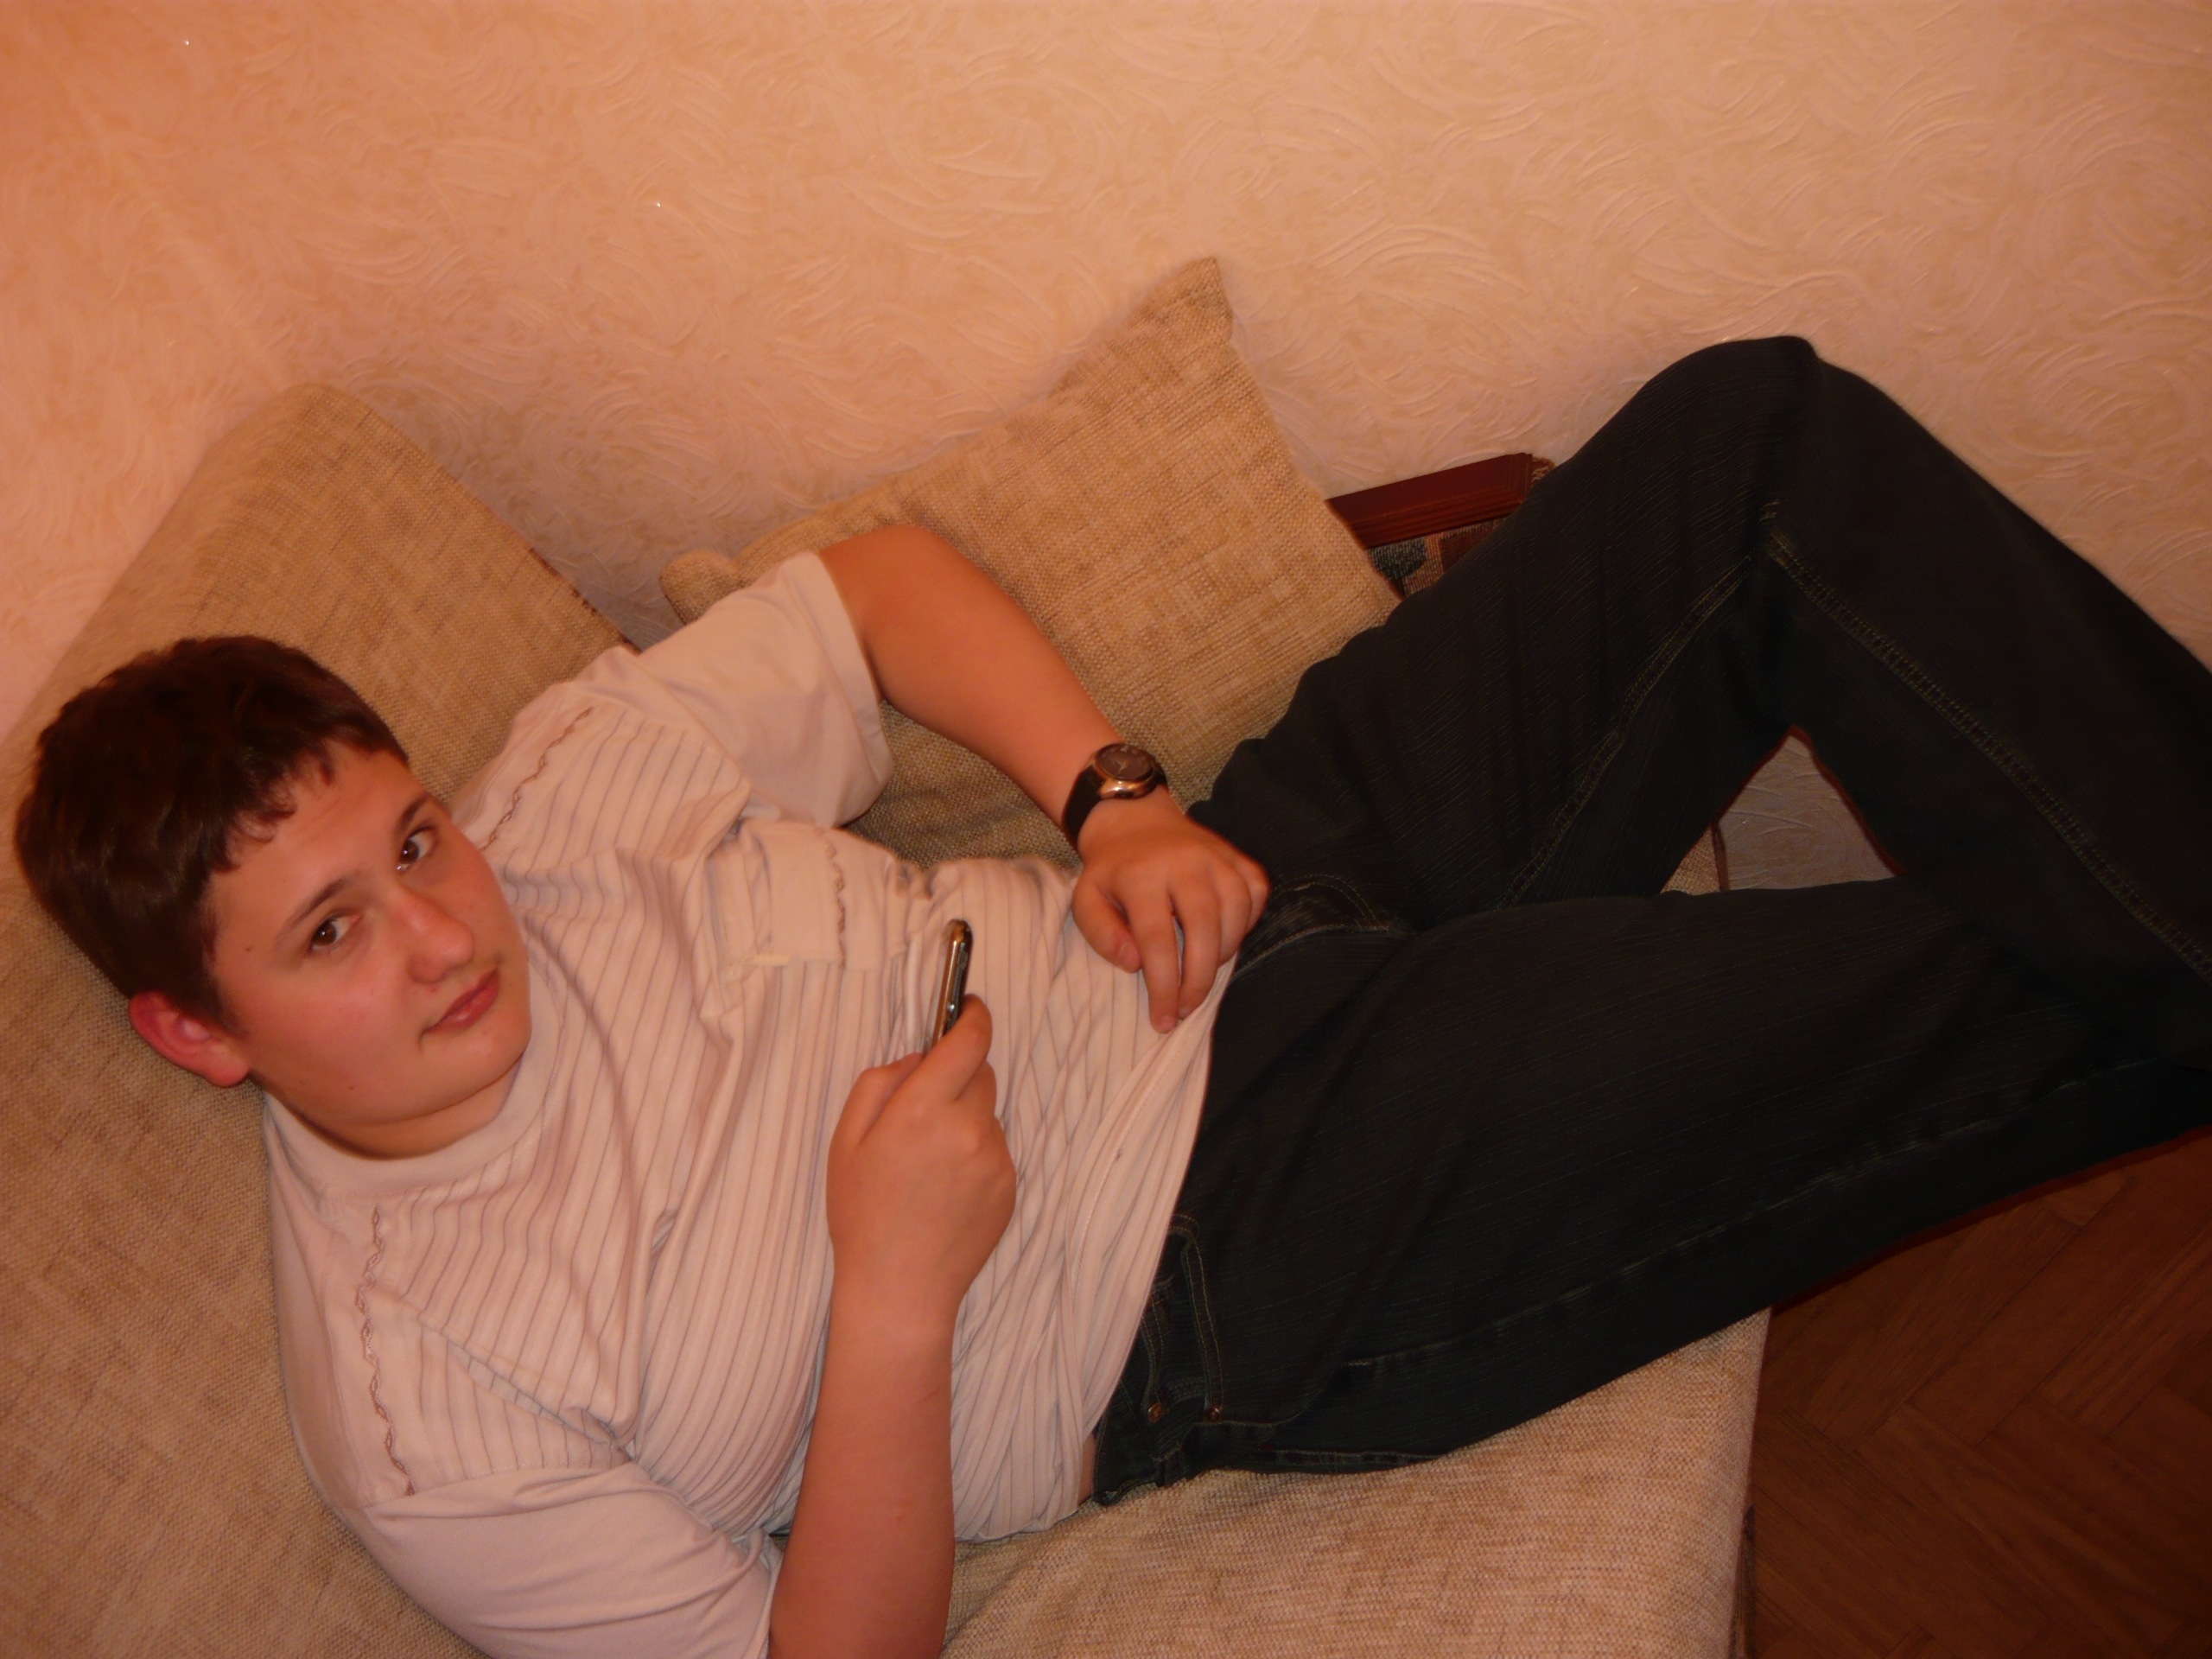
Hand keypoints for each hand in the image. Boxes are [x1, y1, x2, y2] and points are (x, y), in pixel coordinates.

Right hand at [825, 998, 1013, 1330]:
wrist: (900, 1289)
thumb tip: (918, 1057)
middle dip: (958, 1076)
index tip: (967, 1007)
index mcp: (922, 1109)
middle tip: (924, 1110)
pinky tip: (946, 1189)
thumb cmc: (863, 1215)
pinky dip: (975, 1155)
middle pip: (981, 1072)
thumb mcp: (846, 1140)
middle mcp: (967, 1127)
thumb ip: (880, 1083)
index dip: (972, 1016)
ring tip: (929, 1165)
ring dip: (965, 1120)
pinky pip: (995, 1149)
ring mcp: (995, 1158)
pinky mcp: (1010, 1185)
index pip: (969, 1041)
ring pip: (988, 1113)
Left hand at [1071, 792, 1269, 1031]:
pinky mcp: (1238, 855)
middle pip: (1204, 928)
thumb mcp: (1087, 901)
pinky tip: (1225, 939)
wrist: (1134, 821)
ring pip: (1235, 912)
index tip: (1163, 1019)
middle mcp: (1184, 861)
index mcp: (1141, 875)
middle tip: (1187, 1008)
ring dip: (1223, 954)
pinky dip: (1247, 923)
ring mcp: (1216, 855)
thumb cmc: (1111, 872)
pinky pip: (1255, 893)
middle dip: (1199, 979)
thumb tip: (1135, 964)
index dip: (1163, 986)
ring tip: (1202, 974)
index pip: (1157, 940)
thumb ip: (1102, 935)